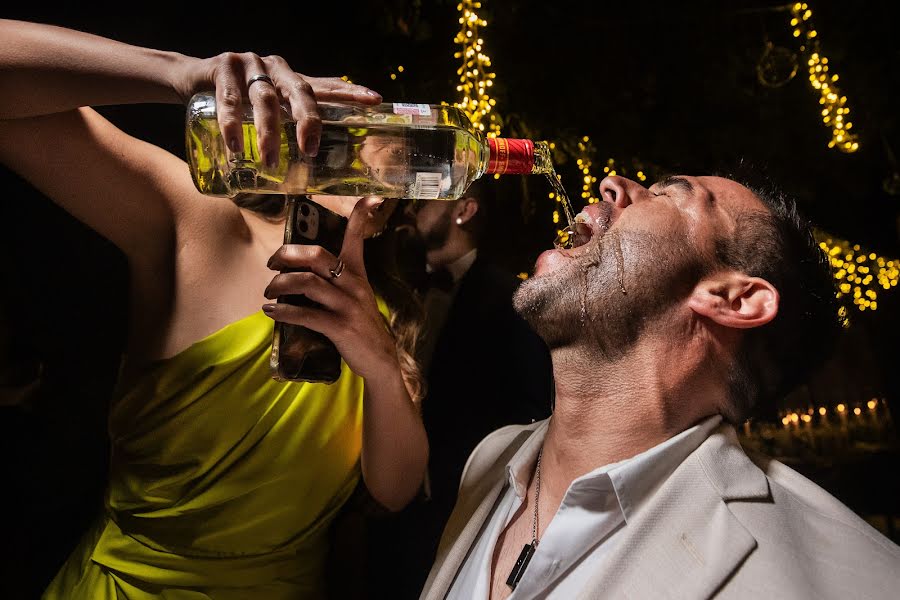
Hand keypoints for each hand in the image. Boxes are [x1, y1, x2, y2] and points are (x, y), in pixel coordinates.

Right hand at [178, 52, 381, 162]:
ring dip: (267, 132)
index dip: (349, 93)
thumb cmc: (238, 100)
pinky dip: (232, 123)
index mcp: (292, 79)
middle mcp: (276, 68)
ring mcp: (250, 64)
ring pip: (265, 99)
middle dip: (308, 120)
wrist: (190, 80)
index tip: (374, 100)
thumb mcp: (268, 109)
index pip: (325, 86)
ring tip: (268, 160)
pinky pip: (229, 100)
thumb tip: (316, 159)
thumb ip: (289, 125)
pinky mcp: (221, 67)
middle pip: (300, 91)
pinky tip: (234, 144)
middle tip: (310, 150)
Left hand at [263, 197, 398, 380]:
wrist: (379, 360)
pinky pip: (307, 314)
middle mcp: (354, 285)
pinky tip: (271, 311)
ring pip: (308, 283)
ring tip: (269, 292)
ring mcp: (348, 306)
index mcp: (357, 274)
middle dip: (287, 256)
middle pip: (317, 256)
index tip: (370, 196)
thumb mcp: (354, 297)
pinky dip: (284, 312)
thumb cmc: (359, 326)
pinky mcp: (341, 328)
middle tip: (272, 265)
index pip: (358, 238)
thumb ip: (334, 281)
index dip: (361, 215)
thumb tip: (298, 272)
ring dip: (280, 285)